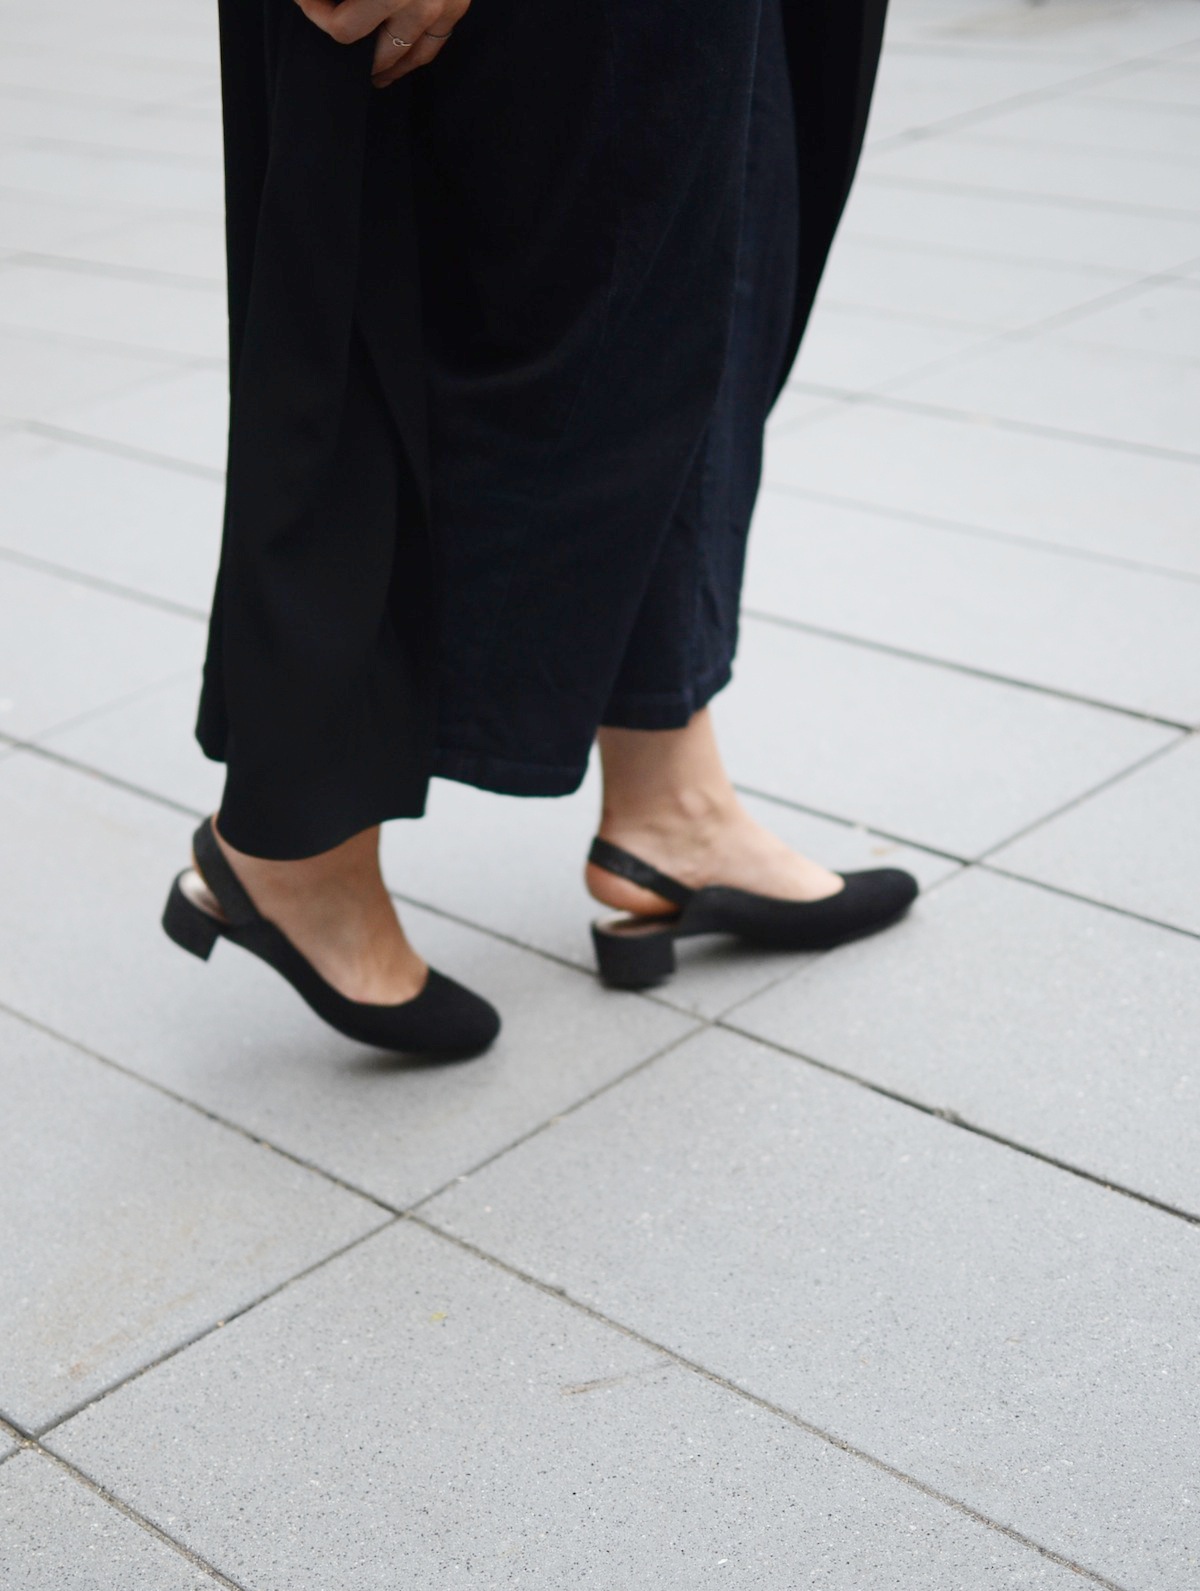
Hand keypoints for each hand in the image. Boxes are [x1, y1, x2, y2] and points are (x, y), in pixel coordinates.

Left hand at [294, 0, 469, 84]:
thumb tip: (305, 0)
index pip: (343, 29)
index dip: (317, 15)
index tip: (303, 1)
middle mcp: (418, 3)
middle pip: (377, 55)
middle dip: (351, 52)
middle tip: (333, 36)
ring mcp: (441, 7)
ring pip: (407, 59)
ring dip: (382, 67)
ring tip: (366, 72)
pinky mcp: (458, 6)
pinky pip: (431, 46)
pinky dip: (410, 57)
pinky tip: (394, 62)